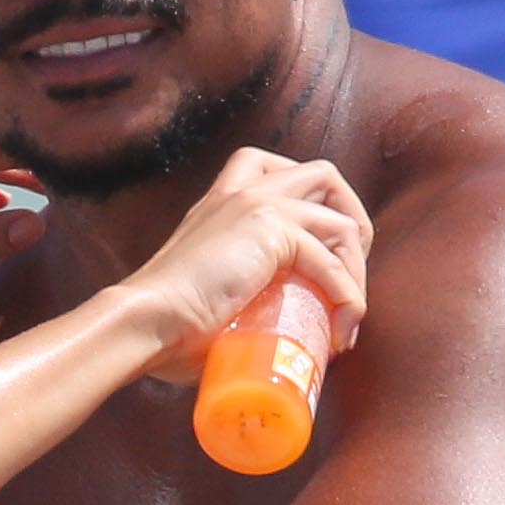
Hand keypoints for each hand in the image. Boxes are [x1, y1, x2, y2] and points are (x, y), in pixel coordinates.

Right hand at [119, 146, 372, 378]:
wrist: (148, 320)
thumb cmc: (169, 323)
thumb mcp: (209, 285)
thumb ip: (237, 288)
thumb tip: (270, 332)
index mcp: (226, 197)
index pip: (285, 172)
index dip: (318, 208)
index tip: (324, 259)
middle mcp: (245, 188)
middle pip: (325, 177)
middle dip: (352, 224)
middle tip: (349, 279)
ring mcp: (259, 203)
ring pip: (341, 222)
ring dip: (356, 273)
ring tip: (348, 316)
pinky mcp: (270, 228)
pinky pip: (331, 259)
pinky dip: (346, 296)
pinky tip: (340, 328)